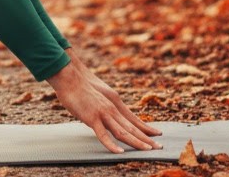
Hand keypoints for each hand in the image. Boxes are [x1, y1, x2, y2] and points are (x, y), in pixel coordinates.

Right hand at [47, 54, 161, 153]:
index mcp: (115, 102)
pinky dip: (112, 145)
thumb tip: (104, 112)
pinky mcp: (92, 118)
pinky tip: (120, 152)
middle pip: (132, 127)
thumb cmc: (79, 84)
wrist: (69, 76)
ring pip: (123, 132)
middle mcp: (112, 109)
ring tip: (148, 150)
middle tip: (159, 147)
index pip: (133, 118)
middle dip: (147, 138)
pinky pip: (103, 135)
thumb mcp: (98, 93)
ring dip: (137, 142)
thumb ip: (103, 104)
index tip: (156, 134)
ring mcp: (103, 114)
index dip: (146, 127)